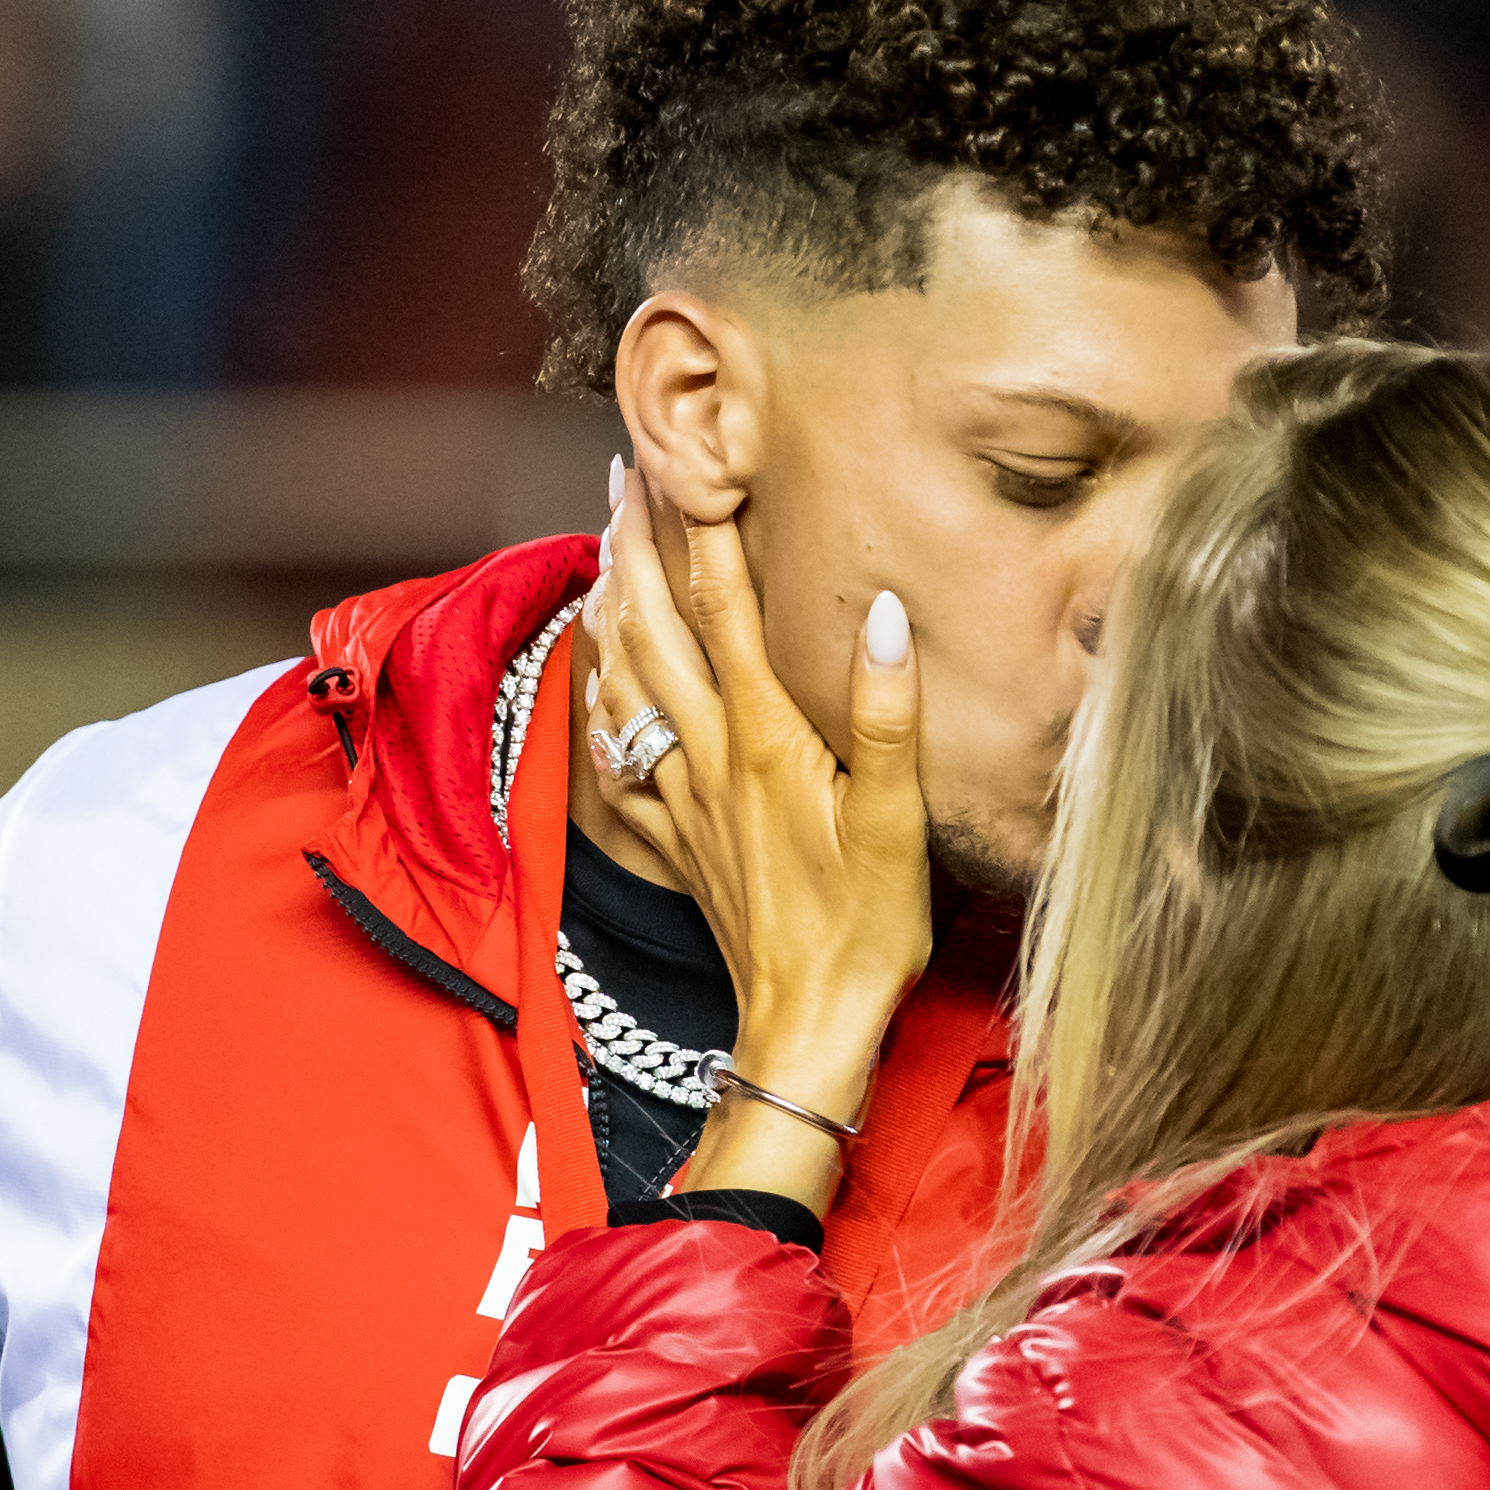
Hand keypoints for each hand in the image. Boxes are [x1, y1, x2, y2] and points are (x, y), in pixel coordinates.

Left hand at [580, 472, 930, 1208]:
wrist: (806, 1026)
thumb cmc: (864, 930)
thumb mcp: (896, 822)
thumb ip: (890, 715)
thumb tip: (885, 613)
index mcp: (764, 740)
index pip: (727, 611)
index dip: (704, 533)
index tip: (690, 463)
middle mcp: (708, 757)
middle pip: (657, 631)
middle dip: (637, 549)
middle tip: (623, 480)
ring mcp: (681, 798)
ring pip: (625, 682)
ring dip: (611, 609)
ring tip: (602, 551)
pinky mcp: (674, 839)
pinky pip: (616, 753)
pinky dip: (598, 700)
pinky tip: (592, 678)